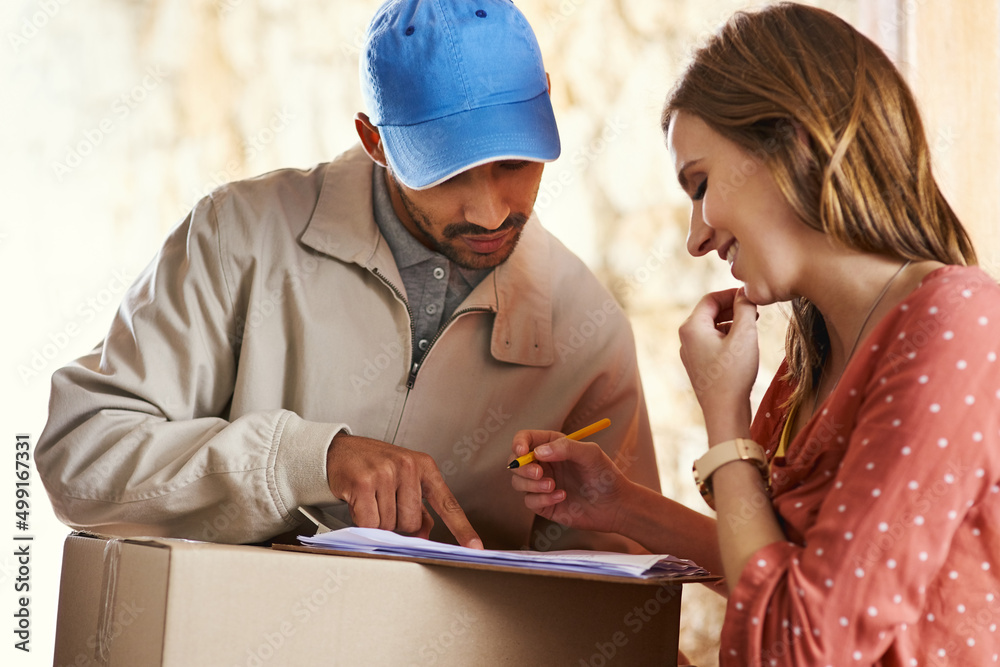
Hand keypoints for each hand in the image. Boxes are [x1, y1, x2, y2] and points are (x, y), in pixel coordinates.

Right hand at [326, 434, 482, 548]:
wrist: (338, 451)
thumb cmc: (373, 467)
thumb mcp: (403, 480)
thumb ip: (419, 508)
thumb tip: (426, 534)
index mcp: (424, 466)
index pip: (447, 503)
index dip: (462, 528)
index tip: (475, 547)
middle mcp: (408, 466)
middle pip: (411, 522)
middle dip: (397, 523)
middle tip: (383, 503)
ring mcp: (386, 473)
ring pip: (389, 524)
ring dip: (378, 521)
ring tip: (370, 499)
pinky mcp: (364, 482)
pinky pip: (369, 522)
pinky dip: (363, 521)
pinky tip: (358, 502)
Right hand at [508, 429, 633, 533]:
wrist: (615, 505)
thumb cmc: (605, 475)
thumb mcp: (591, 454)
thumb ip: (566, 448)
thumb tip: (537, 452)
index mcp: (552, 446)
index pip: (525, 439)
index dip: (518, 443)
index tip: (521, 452)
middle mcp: (543, 464)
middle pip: (515, 462)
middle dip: (522, 468)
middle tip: (539, 473)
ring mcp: (542, 485)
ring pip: (518, 482)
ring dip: (532, 485)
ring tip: (553, 486)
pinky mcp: (544, 505)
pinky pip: (530, 501)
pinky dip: (542, 500)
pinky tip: (562, 497)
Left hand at [678, 287, 758, 432]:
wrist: (725, 411)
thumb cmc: (733, 374)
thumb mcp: (744, 335)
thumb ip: (745, 309)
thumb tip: (745, 294)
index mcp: (691, 327)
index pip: (710, 299)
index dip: (732, 294)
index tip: (751, 296)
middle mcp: (686, 339)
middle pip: (710, 313)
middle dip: (733, 309)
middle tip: (755, 311)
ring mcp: (691, 353)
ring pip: (712, 328)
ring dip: (732, 324)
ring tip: (753, 327)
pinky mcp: (699, 366)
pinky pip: (713, 343)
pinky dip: (728, 338)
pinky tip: (744, 345)